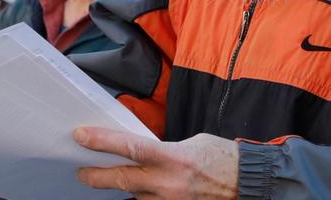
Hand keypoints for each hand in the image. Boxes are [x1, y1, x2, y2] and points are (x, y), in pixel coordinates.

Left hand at [75, 127, 239, 199]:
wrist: (249, 183)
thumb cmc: (222, 158)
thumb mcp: (190, 143)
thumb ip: (162, 149)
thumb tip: (140, 151)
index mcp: (173, 158)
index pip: (129, 148)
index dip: (102, 142)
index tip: (80, 136)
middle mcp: (169, 184)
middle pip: (122, 181)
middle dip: (97, 177)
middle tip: (81, 172)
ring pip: (136, 197)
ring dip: (127, 188)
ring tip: (114, 179)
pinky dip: (145, 197)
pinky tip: (144, 191)